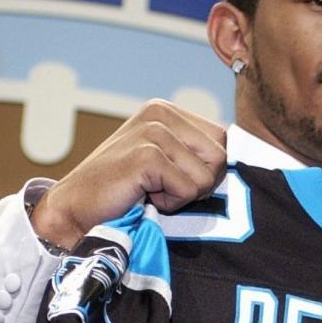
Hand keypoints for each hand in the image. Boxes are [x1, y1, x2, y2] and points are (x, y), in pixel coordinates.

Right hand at [31, 101, 227, 248]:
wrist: (77, 212)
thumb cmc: (124, 194)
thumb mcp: (165, 165)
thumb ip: (196, 156)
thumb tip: (244, 165)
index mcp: (168, 111)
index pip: (223, 141)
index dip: (206, 172)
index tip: (172, 181)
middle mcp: (161, 112)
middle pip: (221, 157)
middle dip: (197, 184)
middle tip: (161, 189)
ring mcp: (153, 130)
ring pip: (207, 176)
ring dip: (181, 196)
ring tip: (149, 192)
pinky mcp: (147, 154)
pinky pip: (188, 189)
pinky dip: (169, 204)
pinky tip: (142, 197)